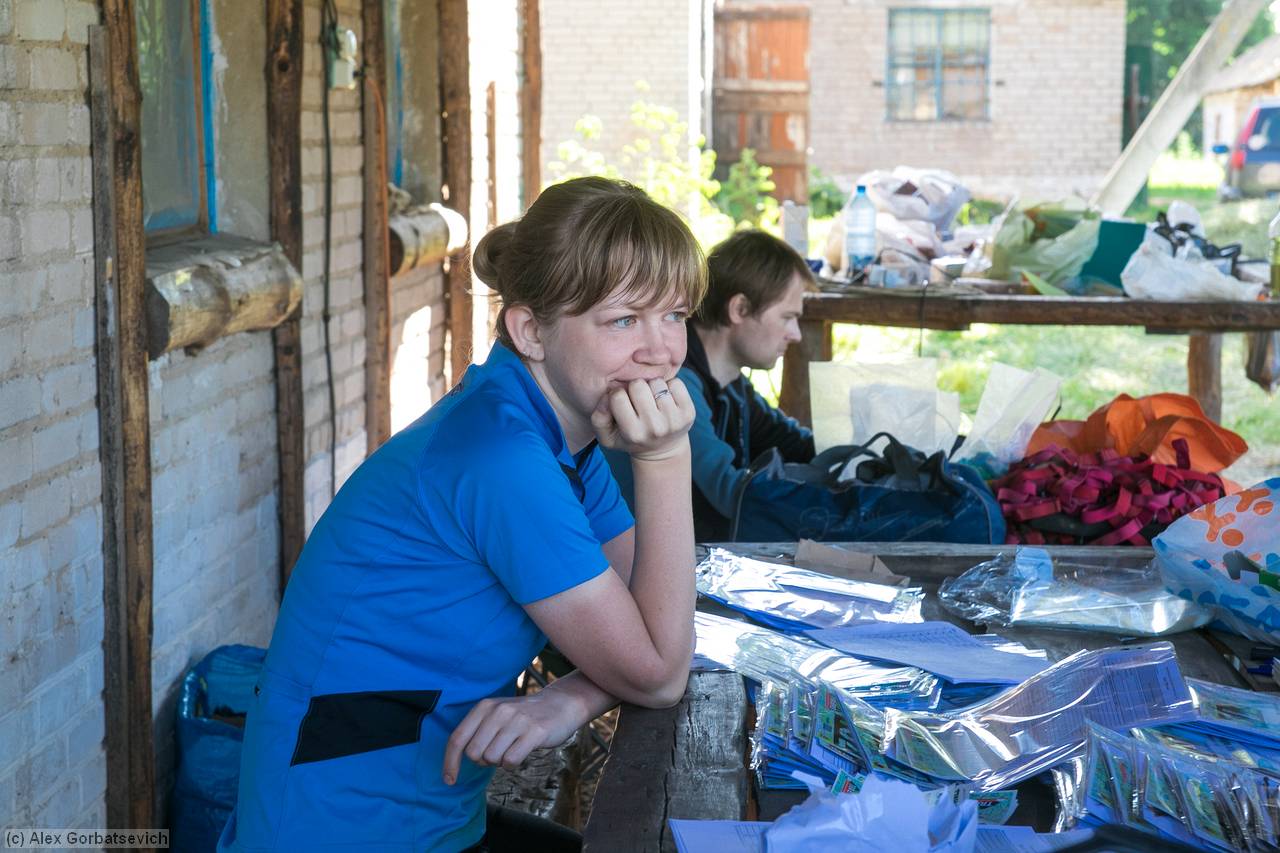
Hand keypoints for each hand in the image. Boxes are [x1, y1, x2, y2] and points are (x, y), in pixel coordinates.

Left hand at [442, 691, 583, 784]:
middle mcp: (499, 711)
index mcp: (485, 707)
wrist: (560, 704)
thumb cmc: (523, 716)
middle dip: (483, 760)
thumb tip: (456, 761)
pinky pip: (511, 761)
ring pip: (492, 758)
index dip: (450, 762)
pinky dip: (512, 764)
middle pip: (474, 753)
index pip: (457, 739)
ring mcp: (517, 720)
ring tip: (512, 748)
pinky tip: (521, 752)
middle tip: (497, 751)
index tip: (449, 780)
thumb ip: (477, 732)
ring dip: (500, 761)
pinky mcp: (535, 732)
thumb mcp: (497, 715)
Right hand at [591, 378, 693, 462]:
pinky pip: (676, 383)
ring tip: (652, 400)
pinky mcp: (689, 412)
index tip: (622, 403)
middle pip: (638, 385)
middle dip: (635, 388)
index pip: (617, 396)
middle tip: (638, 400)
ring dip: (652, 387)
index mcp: (633, 433)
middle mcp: (655, 428)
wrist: (663, 450)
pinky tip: (665, 399)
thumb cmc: (631, 438)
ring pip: (657, 382)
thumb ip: (598, 417)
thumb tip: (608, 396)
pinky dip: (669, 386)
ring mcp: (674, 420)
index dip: (617, 395)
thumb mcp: (607, 436)